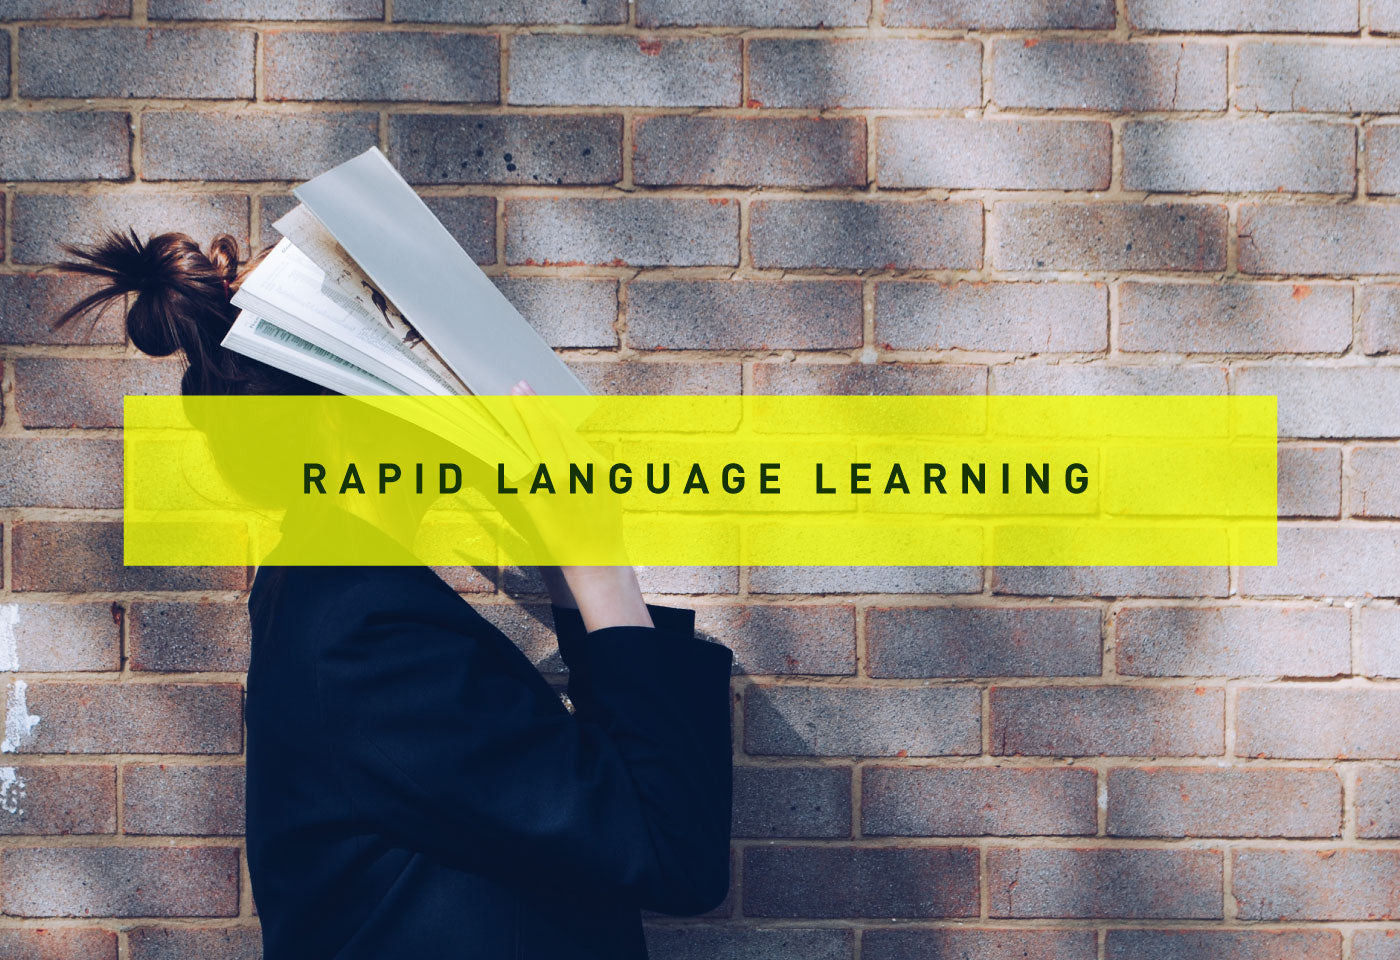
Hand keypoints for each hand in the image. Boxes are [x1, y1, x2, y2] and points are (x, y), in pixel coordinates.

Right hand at [510, 380, 651, 631]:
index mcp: (561, 475)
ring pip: (574, 436)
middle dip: (540, 407)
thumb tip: (505, 450)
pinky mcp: (612, 474)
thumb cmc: (560, 540)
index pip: (542, 430)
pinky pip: (588, 450)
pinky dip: (572, 442)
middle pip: (559, 427)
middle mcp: (584, 467)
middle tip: (524, 388)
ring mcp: (602, 469)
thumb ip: (521, 476)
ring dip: (556, 422)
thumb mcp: (532, 509)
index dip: (529, 407)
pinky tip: (561, 438)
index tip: (518, 389)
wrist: (597, 559)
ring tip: (539, 408)